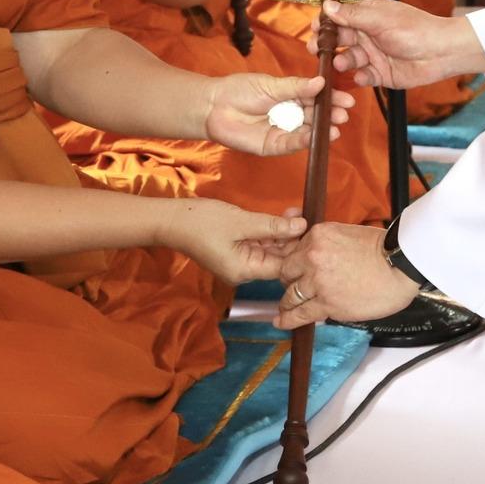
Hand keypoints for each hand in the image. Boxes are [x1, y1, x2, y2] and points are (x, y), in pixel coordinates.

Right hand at [163, 197, 307, 282]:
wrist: (171, 220)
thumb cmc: (201, 222)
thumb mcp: (241, 222)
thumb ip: (272, 225)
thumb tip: (302, 226)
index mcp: (244, 271)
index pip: (281, 268)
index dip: (298, 251)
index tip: (313, 233)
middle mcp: (243, 271)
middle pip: (277, 259)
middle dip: (292, 238)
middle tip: (308, 216)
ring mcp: (238, 261)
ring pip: (269, 249)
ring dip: (282, 231)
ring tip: (297, 211)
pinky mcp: (235, 250)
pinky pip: (258, 243)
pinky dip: (269, 231)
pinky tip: (283, 215)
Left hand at [203, 72, 350, 155]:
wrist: (214, 107)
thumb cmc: (240, 90)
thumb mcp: (271, 85)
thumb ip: (296, 87)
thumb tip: (320, 83)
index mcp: (291, 95)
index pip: (316, 98)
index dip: (332, 99)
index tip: (348, 100)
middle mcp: (290, 114)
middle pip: (315, 116)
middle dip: (330, 116)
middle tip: (343, 114)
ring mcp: (283, 130)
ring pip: (307, 131)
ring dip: (322, 131)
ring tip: (335, 128)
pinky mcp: (273, 145)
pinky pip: (292, 144)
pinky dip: (305, 141)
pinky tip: (316, 137)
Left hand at [275, 223, 419, 327]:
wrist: (401, 266)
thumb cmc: (382, 250)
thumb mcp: (347, 234)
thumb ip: (326, 243)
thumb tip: (316, 255)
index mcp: (318, 235)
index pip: (293, 250)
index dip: (293, 263)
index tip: (292, 271)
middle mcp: (313, 256)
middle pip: (286, 272)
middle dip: (289, 281)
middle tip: (293, 288)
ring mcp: (318, 281)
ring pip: (291, 294)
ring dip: (287, 302)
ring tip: (284, 310)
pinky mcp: (327, 303)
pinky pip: (300, 313)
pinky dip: (288, 320)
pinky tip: (281, 322)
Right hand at [320, 0, 484, 89]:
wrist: (440, 53)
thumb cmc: (414, 29)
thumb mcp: (379, 19)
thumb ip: (352, 15)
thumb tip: (327, 5)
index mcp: (368, 15)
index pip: (340, 16)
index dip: (326, 22)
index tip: (314, 27)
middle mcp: (368, 34)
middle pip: (339, 39)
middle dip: (326, 44)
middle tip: (315, 49)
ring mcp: (374, 54)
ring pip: (349, 58)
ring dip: (343, 61)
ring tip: (341, 63)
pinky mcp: (380, 73)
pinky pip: (363, 76)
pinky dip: (360, 77)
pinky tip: (363, 76)